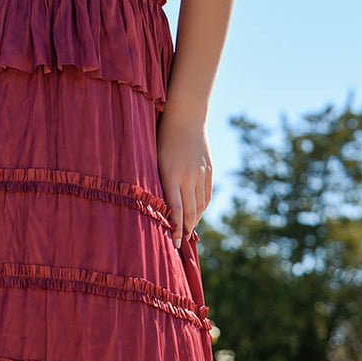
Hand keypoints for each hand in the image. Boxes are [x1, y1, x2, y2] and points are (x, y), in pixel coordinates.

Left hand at [156, 113, 213, 247]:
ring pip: (200, 205)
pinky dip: (202, 207)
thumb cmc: (162, 136)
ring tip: (188, 231)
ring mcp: (200, 174)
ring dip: (194, 221)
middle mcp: (188, 177)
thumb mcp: (153, 159)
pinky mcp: (208, 170)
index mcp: (171, 175)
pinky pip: (206, 195)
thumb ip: (157, 182)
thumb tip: (158, 206)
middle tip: (181, 244)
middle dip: (185, 230)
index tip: (174, 244)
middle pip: (189, 212)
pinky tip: (197, 214)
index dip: (175, 229)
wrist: (185, 116)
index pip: (175, 211)